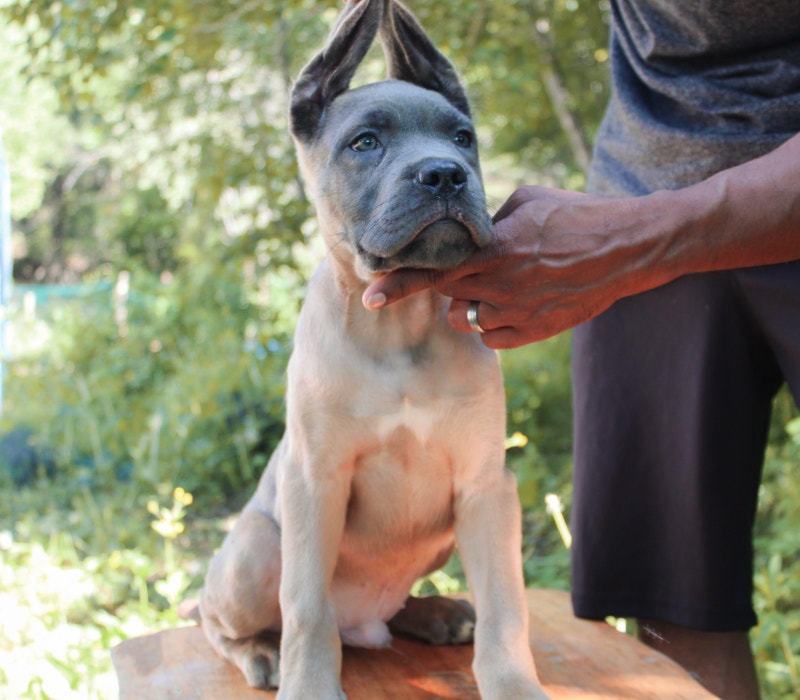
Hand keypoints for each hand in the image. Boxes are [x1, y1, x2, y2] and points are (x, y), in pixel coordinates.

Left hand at [363, 186, 671, 347]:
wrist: (626, 248)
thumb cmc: (576, 216)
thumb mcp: (525, 202)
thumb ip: (487, 222)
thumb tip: (463, 233)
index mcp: (494, 251)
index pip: (433, 271)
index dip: (398, 283)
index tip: (370, 295)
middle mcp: (499, 286)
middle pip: (445, 296)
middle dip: (435, 288)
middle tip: (441, 278)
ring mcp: (516, 314)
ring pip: (466, 320)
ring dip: (469, 304)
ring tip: (498, 284)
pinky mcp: (533, 332)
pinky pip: (492, 337)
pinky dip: (493, 323)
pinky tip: (515, 301)